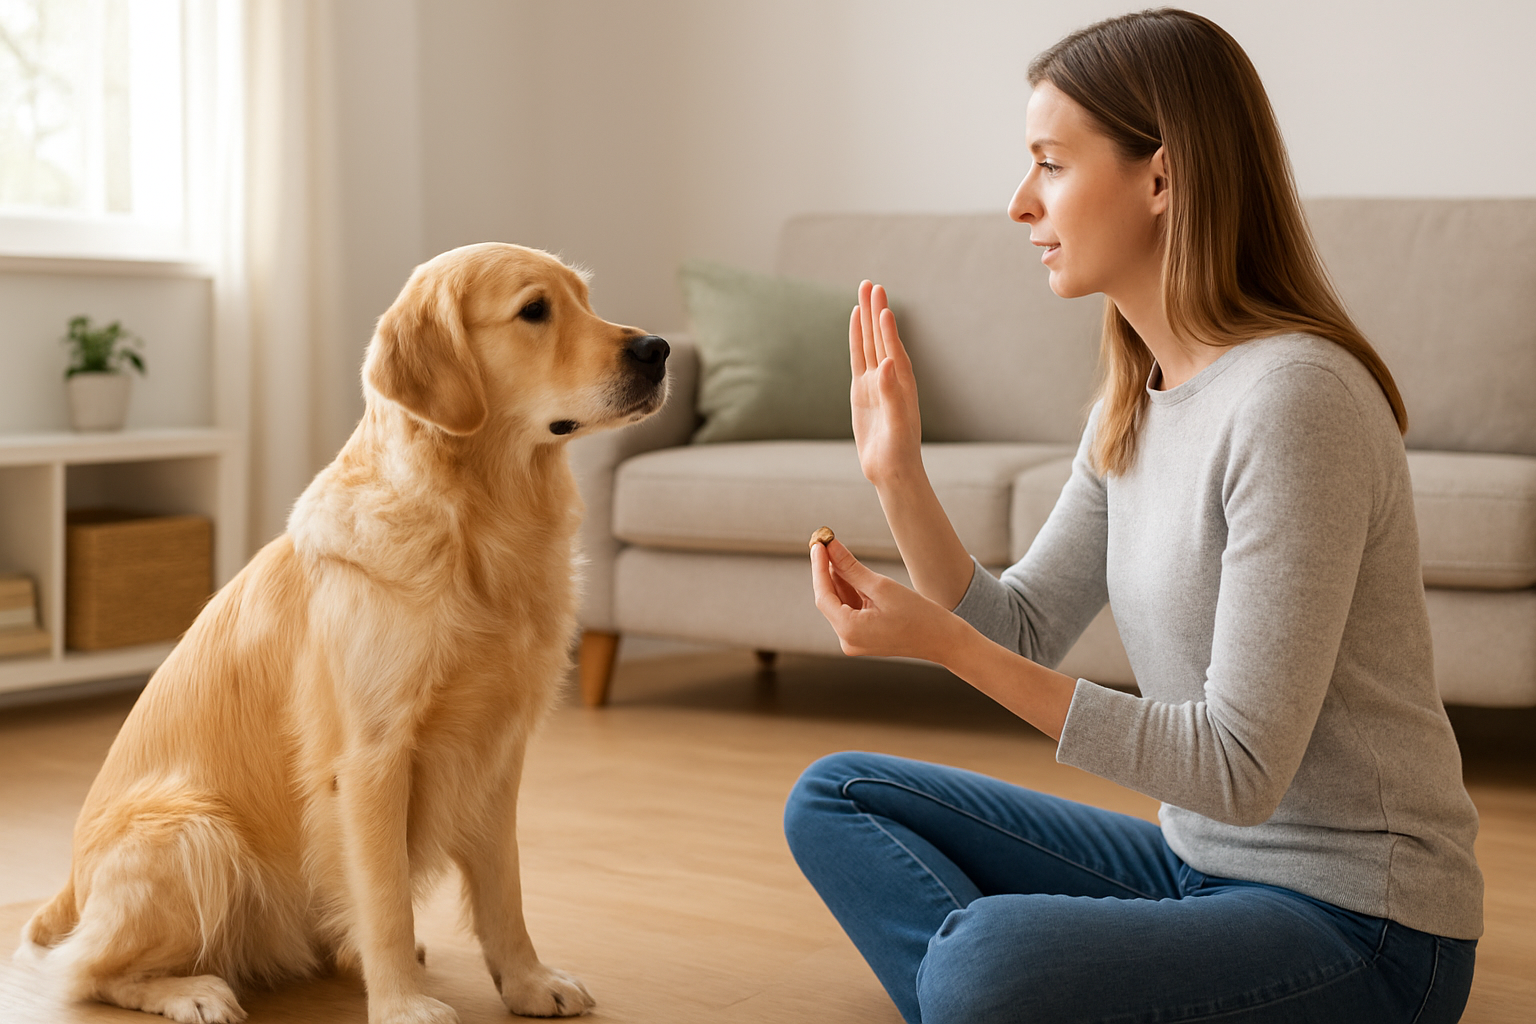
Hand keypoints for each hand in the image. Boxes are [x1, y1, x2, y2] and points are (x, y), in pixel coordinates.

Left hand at [811, 539, 956, 660]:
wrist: (943, 639)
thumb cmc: (918, 614)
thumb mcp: (882, 586)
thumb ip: (851, 568)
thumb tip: (830, 547)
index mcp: (849, 631)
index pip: (823, 595)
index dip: (819, 567)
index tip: (818, 543)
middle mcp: (847, 640)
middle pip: (829, 600)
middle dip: (827, 571)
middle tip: (826, 543)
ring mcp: (854, 640)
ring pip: (839, 603)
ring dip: (839, 578)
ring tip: (837, 551)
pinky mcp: (863, 637)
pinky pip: (850, 610)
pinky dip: (850, 590)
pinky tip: (850, 570)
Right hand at [849, 281, 922, 488]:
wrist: (891, 470)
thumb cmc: (899, 451)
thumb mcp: (897, 425)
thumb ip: (892, 394)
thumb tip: (886, 364)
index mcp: (902, 385)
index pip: (894, 351)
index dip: (888, 330)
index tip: (883, 307)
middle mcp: (890, 378)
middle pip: (881, 338)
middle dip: (876, 311)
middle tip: (870, 284)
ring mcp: (875, 382)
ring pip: (869, 343)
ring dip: (867, 317)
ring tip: (864, 291)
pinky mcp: (862, 390)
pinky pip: (858, 358)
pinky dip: (857, 338)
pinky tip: (857, 320)